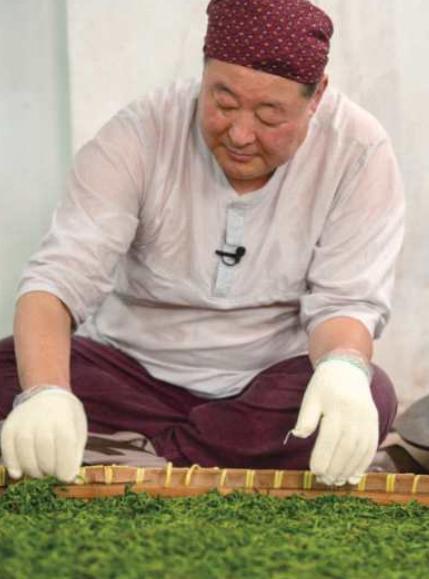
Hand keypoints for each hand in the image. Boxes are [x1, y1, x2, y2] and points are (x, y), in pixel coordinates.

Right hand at [1, 387, 86, 481]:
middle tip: (52, 471)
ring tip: (40, 470)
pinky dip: (12, 465)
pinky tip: (19, 473)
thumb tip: (68, 477)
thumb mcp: (78, 431)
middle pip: (45, 456)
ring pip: (26, 456)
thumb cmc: (67, 418)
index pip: (65, 448)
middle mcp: (42, 420)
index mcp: (64, 419)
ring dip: (33, 470)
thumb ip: (75, 454)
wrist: (47, 395)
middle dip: (50, 471)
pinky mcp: (9, 427)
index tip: (66, 476)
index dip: (66, 468)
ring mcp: (23, 423)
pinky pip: (7, 451)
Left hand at [291, 358, 377, 485]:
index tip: (314, 471)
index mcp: (337, 407)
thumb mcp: (311, 397)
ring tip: (337, 481)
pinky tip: (354, 476)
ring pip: (360, 451)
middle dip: (336, 468)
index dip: (322, 457)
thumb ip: (306, 417)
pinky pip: (371, 448)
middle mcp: (355, 415)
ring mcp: (368, 420)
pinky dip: (364, 464)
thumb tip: (298, 435)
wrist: (348, 370)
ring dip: (349, 470)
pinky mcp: (374, 423)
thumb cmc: (324, 386)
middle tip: (325, 481)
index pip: (330, 438)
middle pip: (346, 448)